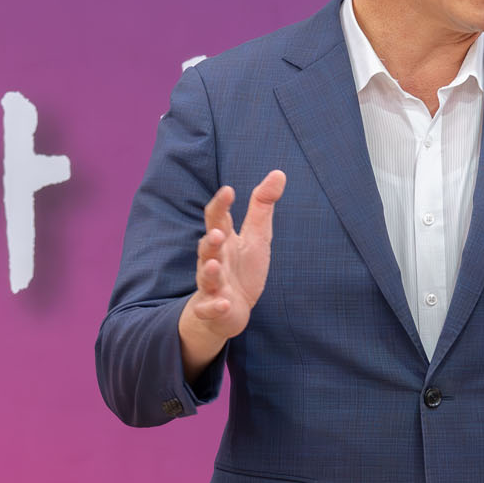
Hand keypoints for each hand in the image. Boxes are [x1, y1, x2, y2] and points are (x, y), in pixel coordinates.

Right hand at [178, 170, 285, 378]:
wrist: (231, 310)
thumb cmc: (242, 268)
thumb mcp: (256, 236)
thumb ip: (262, 206)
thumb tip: (279, 172)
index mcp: (223, 240)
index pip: (217, 219)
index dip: (221, 205)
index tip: (229, 190)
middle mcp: (213, 260)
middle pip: (207, 247)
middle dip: (210, 240)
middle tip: (217, 233)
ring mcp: (211, 285)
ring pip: (205, 277)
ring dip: (207, 271)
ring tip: (213, 265)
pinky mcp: (212, 308)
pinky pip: (210, 308)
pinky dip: (215, 306)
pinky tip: (224, 303)